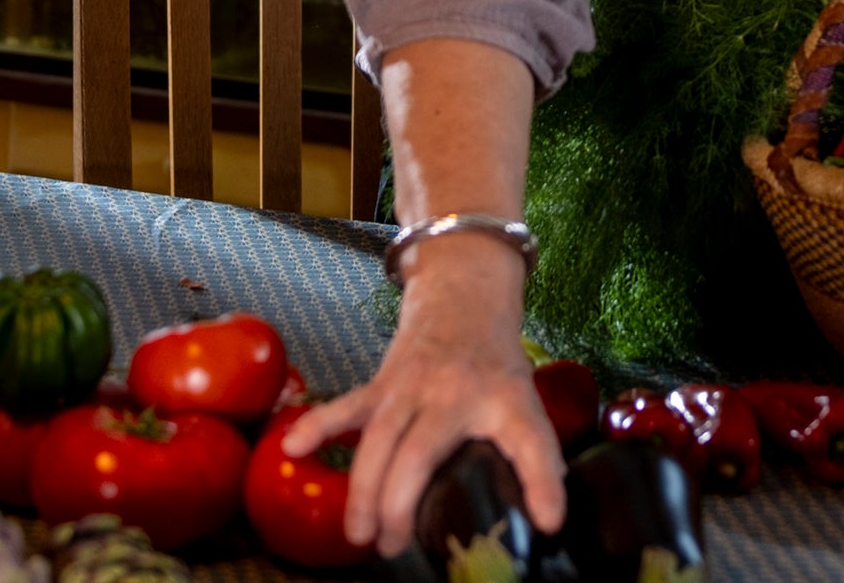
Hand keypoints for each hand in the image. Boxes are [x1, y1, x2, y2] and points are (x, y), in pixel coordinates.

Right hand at [279, 237, 564, 558]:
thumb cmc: (495, 365)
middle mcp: (454, 393)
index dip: (543, 483)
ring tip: (359, 535)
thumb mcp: (527, 404)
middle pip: (419, 454)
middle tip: (393, 547)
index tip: (549, 522)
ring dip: (363, 489)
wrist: (465, 296)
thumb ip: (536, 460)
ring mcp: (412, 386)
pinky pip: (348, 406)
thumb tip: (550, 523)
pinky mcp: (384, 383)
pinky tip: (294, 447)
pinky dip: (319, 426)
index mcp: (504, 400)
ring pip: (378, 439)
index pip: (531, 441)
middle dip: (400, 506)